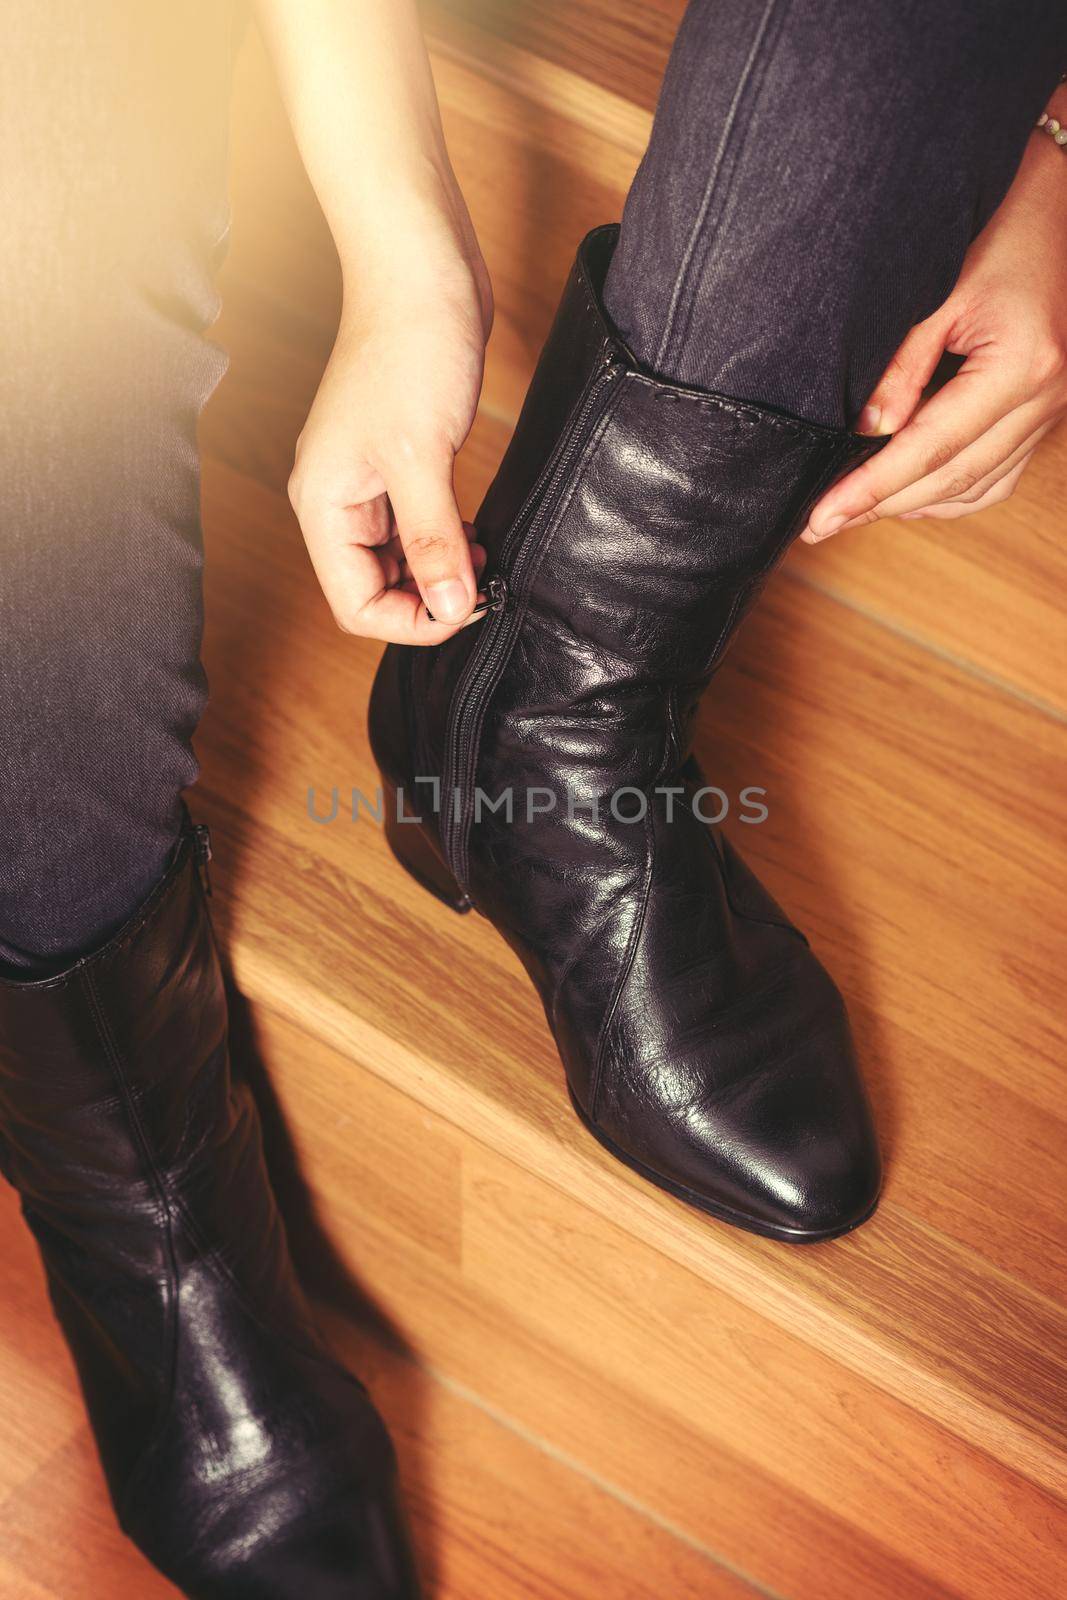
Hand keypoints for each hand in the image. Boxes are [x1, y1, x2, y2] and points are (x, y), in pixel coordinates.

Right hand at [289, 191, 493, 641]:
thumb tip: (452, 609)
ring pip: (397, 563)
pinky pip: (417, 529)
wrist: (423, 270)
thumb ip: (434, 541)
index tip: (467, 608)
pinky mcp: (400, 463)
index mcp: (322, 505)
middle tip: (483, 589)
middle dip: (429, 600)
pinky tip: (478, 538)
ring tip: (484, 563)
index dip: (411, 622)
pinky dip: (447, 544)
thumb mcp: (422, 458)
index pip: (355, 605)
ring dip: (440, 574)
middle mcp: (336, 501)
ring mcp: (367, 482)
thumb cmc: (409, 348)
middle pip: (374, 590)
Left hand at [803, 111, 1066, 542]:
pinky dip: (952, 492)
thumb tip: (863, 434)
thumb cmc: (1000, 224)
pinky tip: (909, 495)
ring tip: (854, 512)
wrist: (1058, 196)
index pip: (929, 449)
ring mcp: (1052, 407)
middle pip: (952, 479)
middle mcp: (1045, 398)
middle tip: (821, 525)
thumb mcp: (935, 290)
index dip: (870, 489)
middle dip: (881, 507)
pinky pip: (999, 474)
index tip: (821, 517)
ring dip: (914, 505)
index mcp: (1020, 366)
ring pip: (978, 486)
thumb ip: (900, 368)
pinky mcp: (1047, 408)